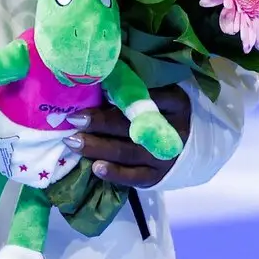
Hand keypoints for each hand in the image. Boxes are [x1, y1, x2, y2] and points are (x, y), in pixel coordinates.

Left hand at [67, 86, 191, 186]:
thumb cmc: (163, 114)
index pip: (150, 95)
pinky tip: (95, 167)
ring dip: (98, 147)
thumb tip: (99, 81)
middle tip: (74, 118)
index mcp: (176, 103)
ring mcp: (164, 156)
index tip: (94, 88)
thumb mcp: (162, 96)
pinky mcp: (155, 176)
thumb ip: (139, 91)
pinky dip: (114, 172)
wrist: (186, 148)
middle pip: (132, 124)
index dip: (122, 92)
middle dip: (100, 122)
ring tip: (73, 141)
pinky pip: (133, 176)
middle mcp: (173, 130)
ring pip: (128, 151)